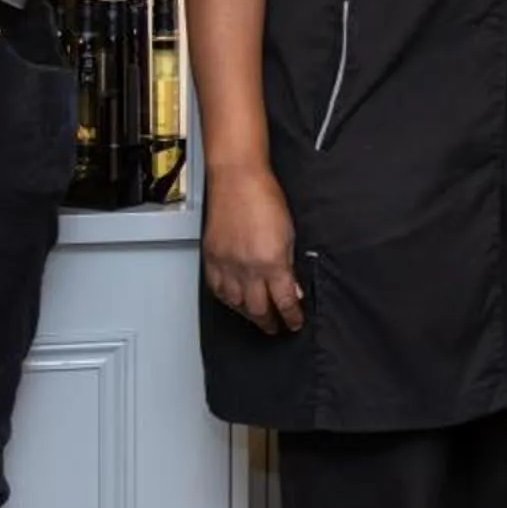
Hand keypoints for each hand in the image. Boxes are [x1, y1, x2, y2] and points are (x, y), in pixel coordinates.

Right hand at [202, 164, 302, 333]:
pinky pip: (217, 290)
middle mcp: (247, 269)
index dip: (291, 316)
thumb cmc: (265, 198)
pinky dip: (228, 300)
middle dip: (269, 322)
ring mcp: (226, 265)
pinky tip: (234, 302)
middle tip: (276, 327)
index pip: (284, 301)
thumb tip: (293, 289)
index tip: (294, 322)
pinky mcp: (212, 259)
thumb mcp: (289, 234)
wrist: (237, 180)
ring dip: (248, 314)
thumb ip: (290, 266)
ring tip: (257, 318)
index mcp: (271, 263)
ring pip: (236, 304)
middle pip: (258, 309)